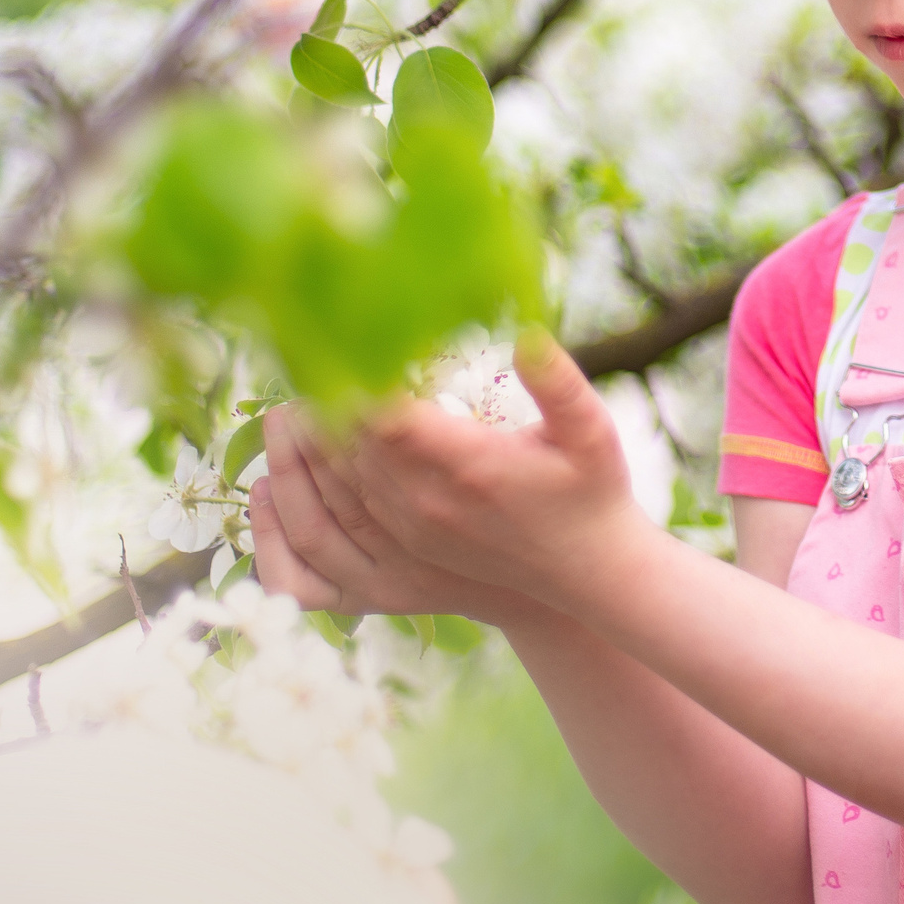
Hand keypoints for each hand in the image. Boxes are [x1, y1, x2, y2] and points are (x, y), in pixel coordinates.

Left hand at [340, 329, 658, 610]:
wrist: (587, 570)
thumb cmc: (592, 490)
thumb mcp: (592, 432)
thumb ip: (560, 384)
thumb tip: (528, 334)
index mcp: (471, 466)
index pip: (387, 419)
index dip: (357, 378)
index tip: (349, 334)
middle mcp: (431, 501)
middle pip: (351, 440)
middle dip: (330, 392)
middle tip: (321, 343)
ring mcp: (413, 526)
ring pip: (341, 473)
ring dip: (321, 432)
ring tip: (310, 383)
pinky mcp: (407, 543)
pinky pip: (347, 503)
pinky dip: (330, 469)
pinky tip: (322, 436)